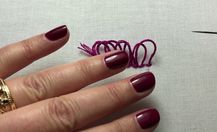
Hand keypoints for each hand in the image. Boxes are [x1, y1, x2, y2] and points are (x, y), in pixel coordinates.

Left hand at [0, 25, 159, 131]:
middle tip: (140, 83)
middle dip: (108, 97)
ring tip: (114, 60)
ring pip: (43, 85)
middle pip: (67, 111)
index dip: (116, 130)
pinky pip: (4, 60)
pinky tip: (57, 35)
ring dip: (83, 72)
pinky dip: (31, 48)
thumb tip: (95, 131)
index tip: (144, 118)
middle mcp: (11, 127)